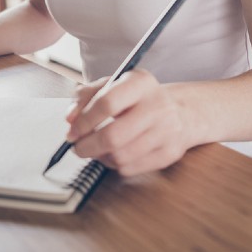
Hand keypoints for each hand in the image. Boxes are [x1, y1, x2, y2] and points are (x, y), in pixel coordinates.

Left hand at [65, 69, 192, 175]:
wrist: (181, 111)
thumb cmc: (138, 98)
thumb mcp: (112, 86)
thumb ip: (85, 97)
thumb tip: (70, 119)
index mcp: (141, 83)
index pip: (107, 103)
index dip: (84, 121)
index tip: (72, 131)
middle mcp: (157, 106)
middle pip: (113, 136)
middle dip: (87, 146)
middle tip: (77, 147)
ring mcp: (167, 131)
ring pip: (120, 156)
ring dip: (100, 157)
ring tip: (95, 149)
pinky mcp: (170, 153)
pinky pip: (131, 168)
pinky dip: (115, 165)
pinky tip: (113, 155)